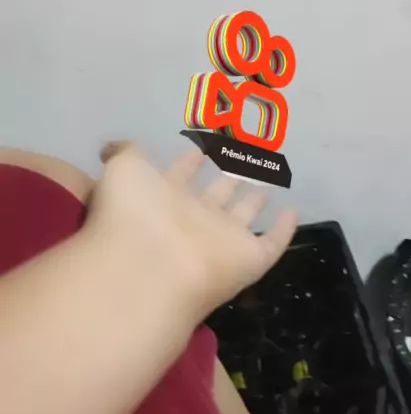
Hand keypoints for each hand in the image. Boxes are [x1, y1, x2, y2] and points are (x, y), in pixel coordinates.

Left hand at [86, 142, 296, 327]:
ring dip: (253, 202)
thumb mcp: (123, 168)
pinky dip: (283, 231)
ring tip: (265, 184)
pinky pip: (272, 244)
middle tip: (240, 160)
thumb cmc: (133, 214)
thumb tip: (114, 145)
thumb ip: (124, 152)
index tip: (202, 145)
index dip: (189, 160)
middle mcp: (192, 220)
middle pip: (214, 197)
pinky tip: (293, 212)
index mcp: (162, 199)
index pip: (178, 176)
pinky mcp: (249, 259)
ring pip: (242, 217)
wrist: (149, 268)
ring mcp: (221, 240)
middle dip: (225, 180)